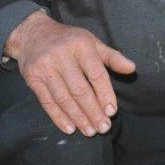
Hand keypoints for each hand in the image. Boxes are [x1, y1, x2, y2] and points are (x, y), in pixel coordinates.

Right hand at [5, 10, 136, 136]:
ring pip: (64, 98)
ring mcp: (45, 68)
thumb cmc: (69, 40)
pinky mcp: (32, 78)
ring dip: (78, 118)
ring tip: (89, 131)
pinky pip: (47, 101)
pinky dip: (58, 117)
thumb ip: (112, 57)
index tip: (111, 112)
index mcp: (81, 46)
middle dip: (93, 111)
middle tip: (103, 128)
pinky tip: (69, 128)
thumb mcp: (92, 42)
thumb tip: (132, 68)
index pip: (96, 74)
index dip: (105, 94)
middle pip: (80, 90)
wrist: (32, 34)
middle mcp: (62, 56)